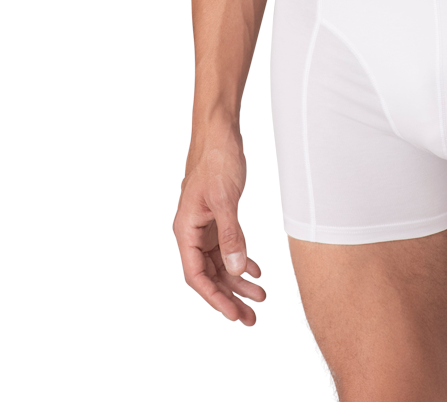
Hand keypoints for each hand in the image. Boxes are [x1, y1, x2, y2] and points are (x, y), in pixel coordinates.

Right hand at [174, 128, 266, 324]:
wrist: (220, 131)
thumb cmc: (216, 158)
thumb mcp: (224, 199)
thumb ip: (230, 235)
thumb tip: (234, 270)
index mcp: (187, 229)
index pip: (198, 275)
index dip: (215, 297)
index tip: (233, 313)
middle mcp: (194, 231)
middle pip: (211, 274)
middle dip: (231, 296)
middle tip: (251, 316)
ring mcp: (206, 224)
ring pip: (221, 262)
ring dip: (238, 280)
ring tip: (259, 297)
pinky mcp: (218, 216)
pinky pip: (228, 246)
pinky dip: (241, 259)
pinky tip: (255, 271)